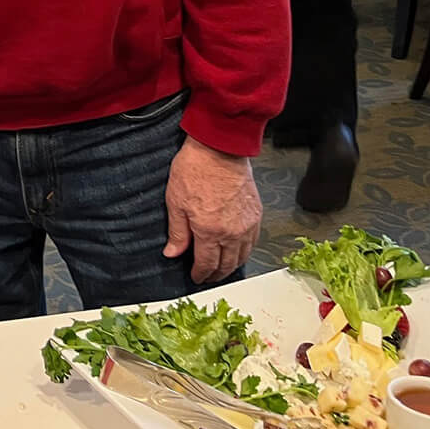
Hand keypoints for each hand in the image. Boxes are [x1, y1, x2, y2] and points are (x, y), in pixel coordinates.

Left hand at [164, 136, 261, 282]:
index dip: (200, 274)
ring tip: (222, 268)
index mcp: (210, 232)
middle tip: (208, 277)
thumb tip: (173, 253)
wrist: (219, 150)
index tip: (196, 277)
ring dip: (232, 266)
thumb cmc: (194, 171)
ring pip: (242, 256)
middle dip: (216, 274)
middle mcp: (232, 233)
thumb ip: (177, 233)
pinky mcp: (256, 215)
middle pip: (226, 264)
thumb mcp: (175, 202)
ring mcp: (247, 225)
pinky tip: (238, 251)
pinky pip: (253, 242)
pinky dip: (245, 251)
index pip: (206, 263)